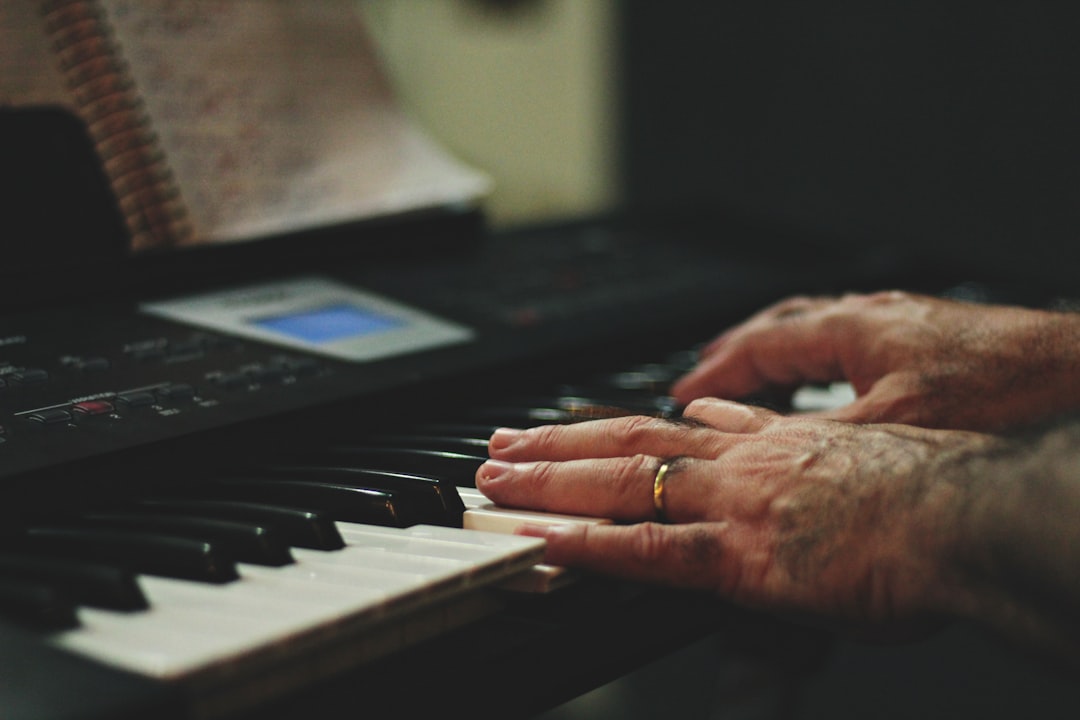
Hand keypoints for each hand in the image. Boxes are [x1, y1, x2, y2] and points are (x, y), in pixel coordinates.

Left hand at [476, 399, 998, 637]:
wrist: (968, 514)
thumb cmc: (932, 492)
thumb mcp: (854, 450)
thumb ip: (792, 442)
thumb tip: (745, 428)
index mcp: (770, 443)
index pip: (673, 429)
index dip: (614, 429)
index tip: (572, 430)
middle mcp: (739, 465)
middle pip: (627, 441)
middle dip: (556, 445)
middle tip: (501, 446)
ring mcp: (734, 506)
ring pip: (621, 484)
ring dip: (550, 482)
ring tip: (495, 480)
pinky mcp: (742, 557)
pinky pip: (646, 549)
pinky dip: (587, 543)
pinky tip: (542, 540)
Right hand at [670, 291, 1079, 431]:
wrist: (1077, 376)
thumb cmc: (1000, 393)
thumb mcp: (892, 428)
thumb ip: (821, 437)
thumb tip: (764, 453)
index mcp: (853, 329)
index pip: (762, 342)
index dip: (716, 369)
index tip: (683, 390)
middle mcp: (872, 317)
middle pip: (784, 326)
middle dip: (737, 353)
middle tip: (703, 377)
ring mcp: (901, 325)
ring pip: (818, 332)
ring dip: (778, 354)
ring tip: (752, 378)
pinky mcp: (928, 340)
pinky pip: (850, 344)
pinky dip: (819, 363)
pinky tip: (829, 386)